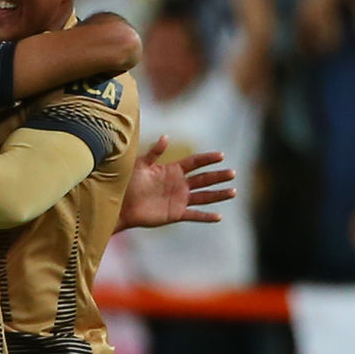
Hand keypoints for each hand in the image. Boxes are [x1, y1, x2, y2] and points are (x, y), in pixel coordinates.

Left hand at [116, 136, 235, 230]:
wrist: (121, 205)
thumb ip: (154, 152)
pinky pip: (194, 215)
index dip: (207, 159)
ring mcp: (179, 199)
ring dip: (218, 194)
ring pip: (204, 196)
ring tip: (233, 191)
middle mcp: (179, 184)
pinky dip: (206, 216)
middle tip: (233, 173)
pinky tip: (219, 216)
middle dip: (218, 176)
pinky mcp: (176, 214)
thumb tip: (165, 137)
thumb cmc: (128, 183)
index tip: (221, 155)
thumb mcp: (141, 165)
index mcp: (173, 170)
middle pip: (204, 179)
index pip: (195, 163)